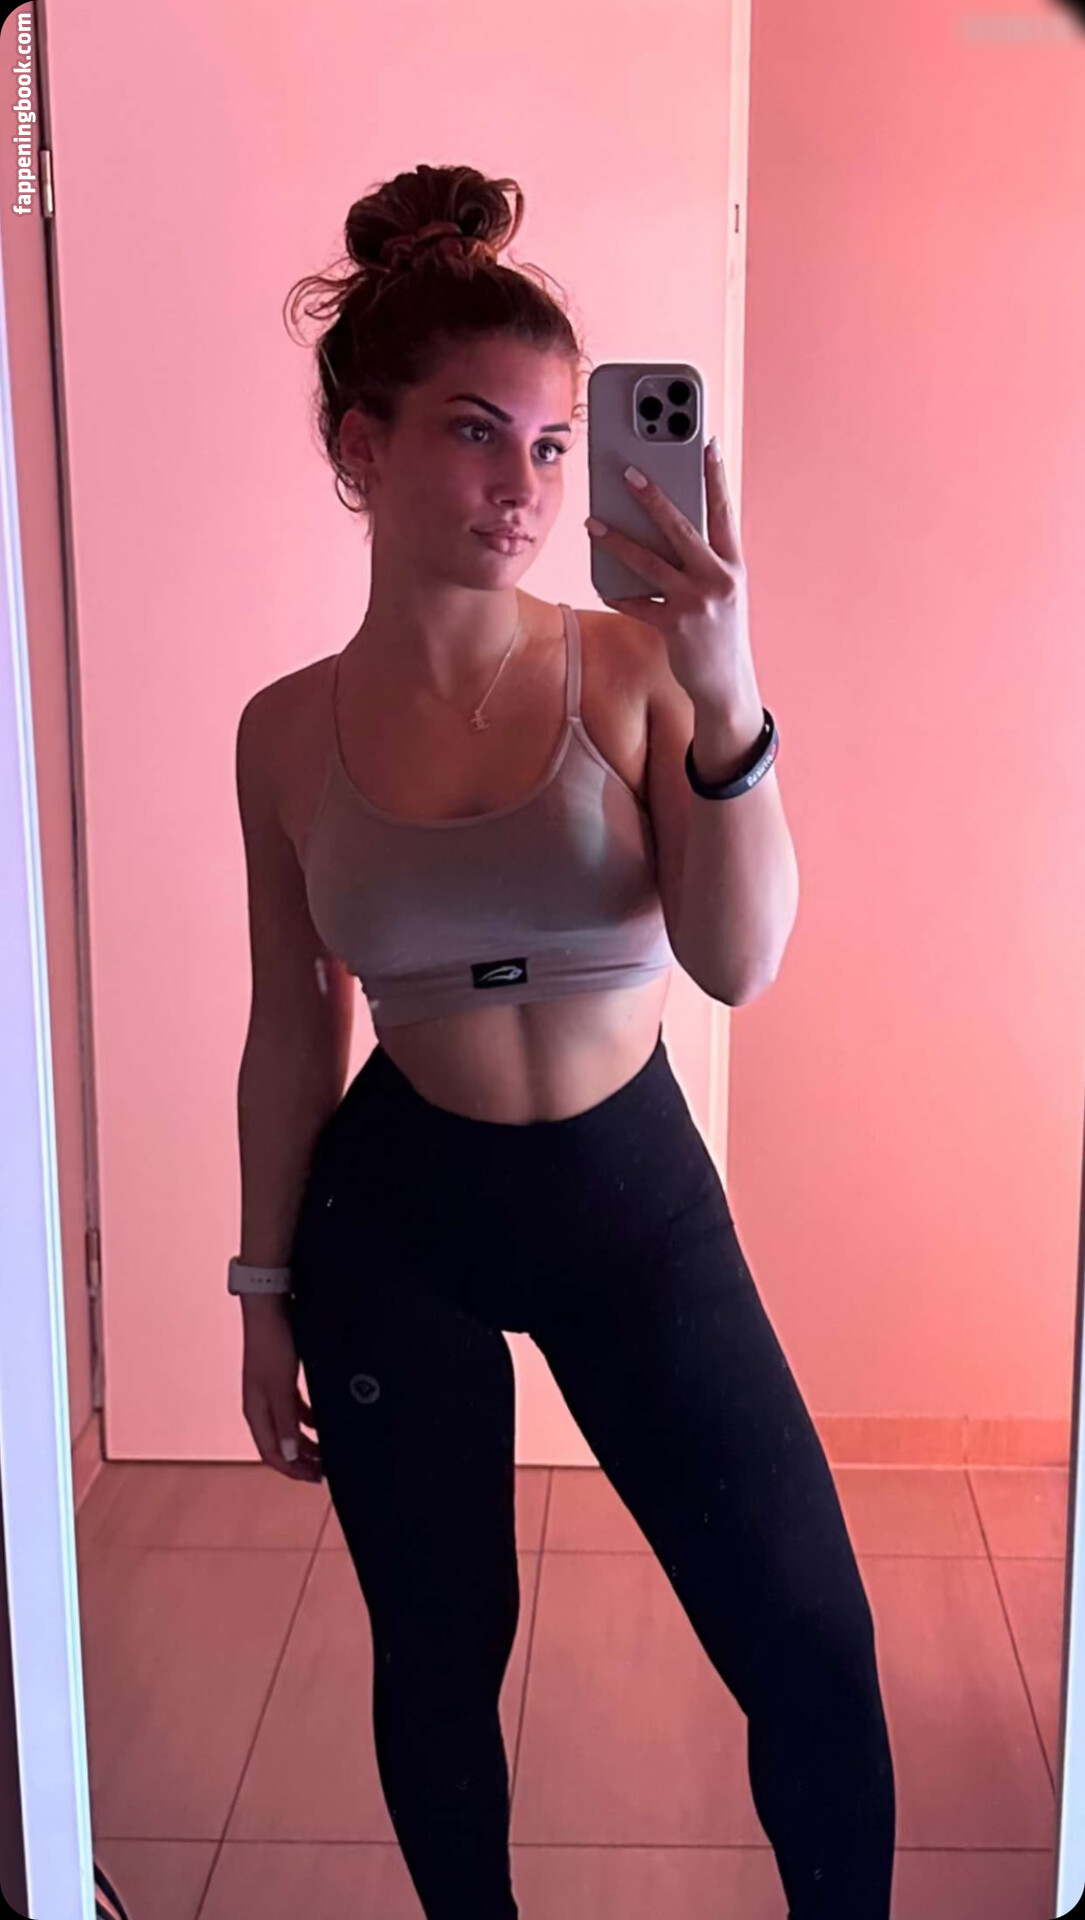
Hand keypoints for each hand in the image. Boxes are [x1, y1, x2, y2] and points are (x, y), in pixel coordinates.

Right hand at [241, 1297, 323, 1482]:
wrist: (270, 1307)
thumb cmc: (272, 1343)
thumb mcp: (281, 1386)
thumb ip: (285, 1422)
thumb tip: (289, 1456)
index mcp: (256, 1411)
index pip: (271, 1454)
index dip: (292, 1470)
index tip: (315, 1478)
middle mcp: (260, 1405)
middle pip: (280, 1444)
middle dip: (302, 1460)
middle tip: (325, 1470)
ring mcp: (270, 1392)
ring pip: (288, 1428)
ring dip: (306, 1442)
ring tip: (327, 1450)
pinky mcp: (280, 1379)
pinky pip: (294, 1409)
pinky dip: (308, 1420)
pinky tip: (322, 1421)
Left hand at [585, 437, 760, 719]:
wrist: (727, 685)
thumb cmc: (720, 633)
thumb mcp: (724, 592)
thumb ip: (704, 561)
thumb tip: (662, 530)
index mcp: (733, 565)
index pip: (724, 511)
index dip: (716, 476)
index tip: (708, 443)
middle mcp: (718, 578)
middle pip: (681, 527)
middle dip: (653, 497)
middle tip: (628, 472)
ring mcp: (697, 602)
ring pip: (649, 562)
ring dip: (616, 541)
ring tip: (592, 524)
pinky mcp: (675, 626)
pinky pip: (637, 603)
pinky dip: (618, 593)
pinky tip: (602, 583)